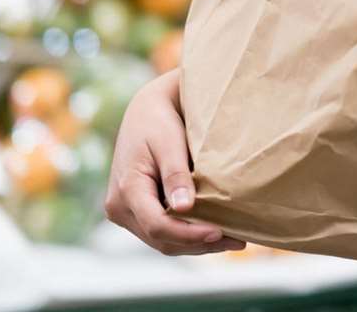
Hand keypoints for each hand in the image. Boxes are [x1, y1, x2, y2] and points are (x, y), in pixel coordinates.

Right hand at [103, 69, 244, 254]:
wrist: (145, 111)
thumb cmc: (158, 121)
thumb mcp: (169, 142)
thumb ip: (175, 174)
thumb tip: (183, 208)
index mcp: (126, 190)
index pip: (158, 225)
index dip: (190, 234)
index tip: (220, 232)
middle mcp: (119, 207)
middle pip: (161, 239)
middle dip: (199, 244)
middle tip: (237, 241)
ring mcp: (125, 213)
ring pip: (162, 242)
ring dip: (196, 245)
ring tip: (232, 240)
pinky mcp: (136, 213)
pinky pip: (162, 233)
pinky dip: (188, 236)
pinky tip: (215, 232)